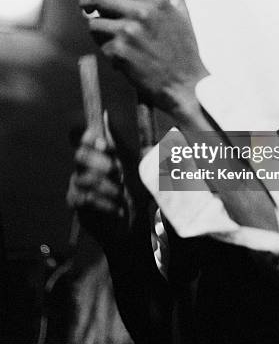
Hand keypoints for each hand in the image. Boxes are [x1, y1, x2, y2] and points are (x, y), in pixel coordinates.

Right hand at [66, 123, 134, 247]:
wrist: (134, 222)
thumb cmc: (135, 189)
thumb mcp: (137, 166)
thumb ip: (127, 147)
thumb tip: (113, 121)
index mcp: (99, 153)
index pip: (85, 137)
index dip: (91, 137)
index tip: (106, 144)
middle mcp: (84, 165)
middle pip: (80, 155)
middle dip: (99, 161)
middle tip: (117, 171)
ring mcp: (77, 183)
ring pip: (85, 178)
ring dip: (107, 187)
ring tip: (122, 195)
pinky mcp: (75, 202)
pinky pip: (86, 198)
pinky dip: (105, 203)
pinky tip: (117, 209)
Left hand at [80, 0, 207, 118]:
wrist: (185, 84)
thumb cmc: (184, 52)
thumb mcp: (182, 14)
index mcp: (155, 1)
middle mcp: (140, 13)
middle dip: (86, 1)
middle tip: (86, 6)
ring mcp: (127, 33)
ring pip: (95, 24)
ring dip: (98, 31)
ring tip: (112, 39)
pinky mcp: (119, 53)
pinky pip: (102, 46)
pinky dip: (108, 52)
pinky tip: (123, 58)